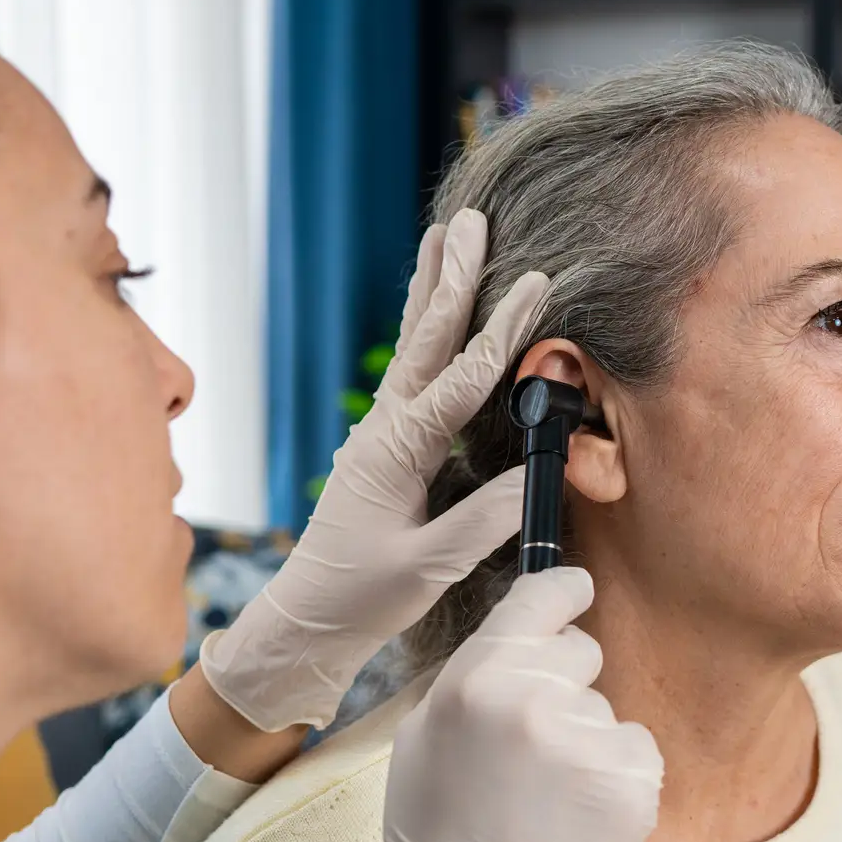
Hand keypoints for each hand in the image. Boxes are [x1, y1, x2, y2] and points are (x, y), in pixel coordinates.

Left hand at [199, 210, 548, 730]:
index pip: (461, 379)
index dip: (501, 330)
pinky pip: (413, 373)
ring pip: (415, 347)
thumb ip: (481, 519)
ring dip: (433, 290)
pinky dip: (428, 332)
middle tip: (471, 218)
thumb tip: (536, 473)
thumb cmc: (363, 599)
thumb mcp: (427, 567)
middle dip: (453, 277)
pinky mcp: (384, 447)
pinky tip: (436, 312)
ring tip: (444, 234)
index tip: (535, 281)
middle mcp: (384, 430)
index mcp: (397, 452)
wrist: (306, 622)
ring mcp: (380, 434)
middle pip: (427, 340)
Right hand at [371, 567, 662, 841]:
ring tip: (548, 793)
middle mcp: (535, 700)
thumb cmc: (438, 825)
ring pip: (606, 708)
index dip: (564, 590)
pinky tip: (579, 811)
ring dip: (586, 737)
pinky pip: (634, 749)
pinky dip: (614, 774)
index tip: (576, 591)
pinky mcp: (632, 782)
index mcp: (478, 678)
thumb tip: (526, 628)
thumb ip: (477, 671)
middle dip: (565, 682)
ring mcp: (589, 741)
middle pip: (581, 650)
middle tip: (534, 739)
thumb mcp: (425, 732)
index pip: (541, 598)